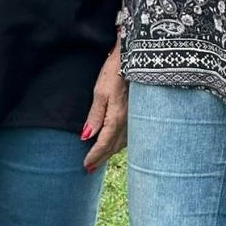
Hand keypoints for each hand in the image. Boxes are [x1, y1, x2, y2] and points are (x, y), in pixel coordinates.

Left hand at [80, 39, 127, 171]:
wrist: (136, 57)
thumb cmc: (115, 71)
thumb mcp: (100, 92)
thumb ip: (95, 116)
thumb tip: (85, 137)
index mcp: (117, 118)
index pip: (104, 143)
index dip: (94, 155)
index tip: (85, 165)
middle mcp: (129, 121)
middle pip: (114, 146)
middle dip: (102, 157)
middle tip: (90, 168)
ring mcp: (136, 117)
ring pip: (123, 142)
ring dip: (112, 151)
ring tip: (102, 158)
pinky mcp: (140, 111)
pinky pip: (130, 134)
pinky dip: (121, 143)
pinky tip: (118, 143)